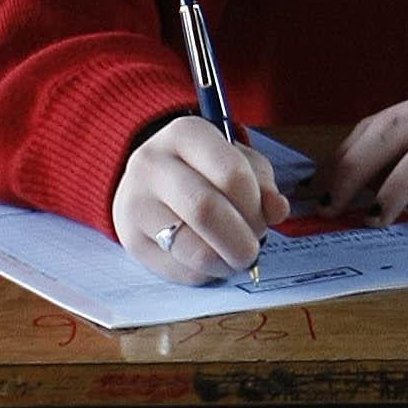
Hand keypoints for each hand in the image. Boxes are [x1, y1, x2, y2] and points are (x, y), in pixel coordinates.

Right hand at [111, 115, 288, 283]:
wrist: (148, 180)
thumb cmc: (203, 169)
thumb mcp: (238, 160)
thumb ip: (262, 184)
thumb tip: (277, 210)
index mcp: (185, 134)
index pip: (231, 174)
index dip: (255, 205)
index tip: (263, 218)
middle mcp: (152, 164)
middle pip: (206, 211)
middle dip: (242, 240)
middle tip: (252, 249)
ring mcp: (135, 203)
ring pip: (193, 249)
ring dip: (226, 262)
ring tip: (232, 256)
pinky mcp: (130, 240)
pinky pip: (180, 271)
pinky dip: (206, 274)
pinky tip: (209, 259)